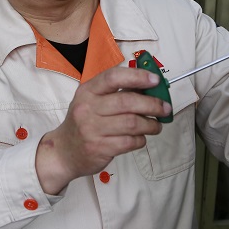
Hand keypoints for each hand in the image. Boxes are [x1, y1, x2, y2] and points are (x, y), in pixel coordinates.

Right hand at [35, 67, 170, 194]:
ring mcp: (92, 129)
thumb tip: (150, 85)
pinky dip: (141, 140)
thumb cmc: (84, 122)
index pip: (113, 77)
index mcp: (87, 91)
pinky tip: (141, 138)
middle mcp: (87, 108)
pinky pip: (129, 142)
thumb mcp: (93, 101)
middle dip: (152, 104)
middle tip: (165, 107)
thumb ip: (118, 92)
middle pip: (127, 102)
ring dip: (150, 124)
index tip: (156, 80)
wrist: (63, 152)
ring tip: (156, 125)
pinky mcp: (99, 148)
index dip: (137, 76)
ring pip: (131, 123)